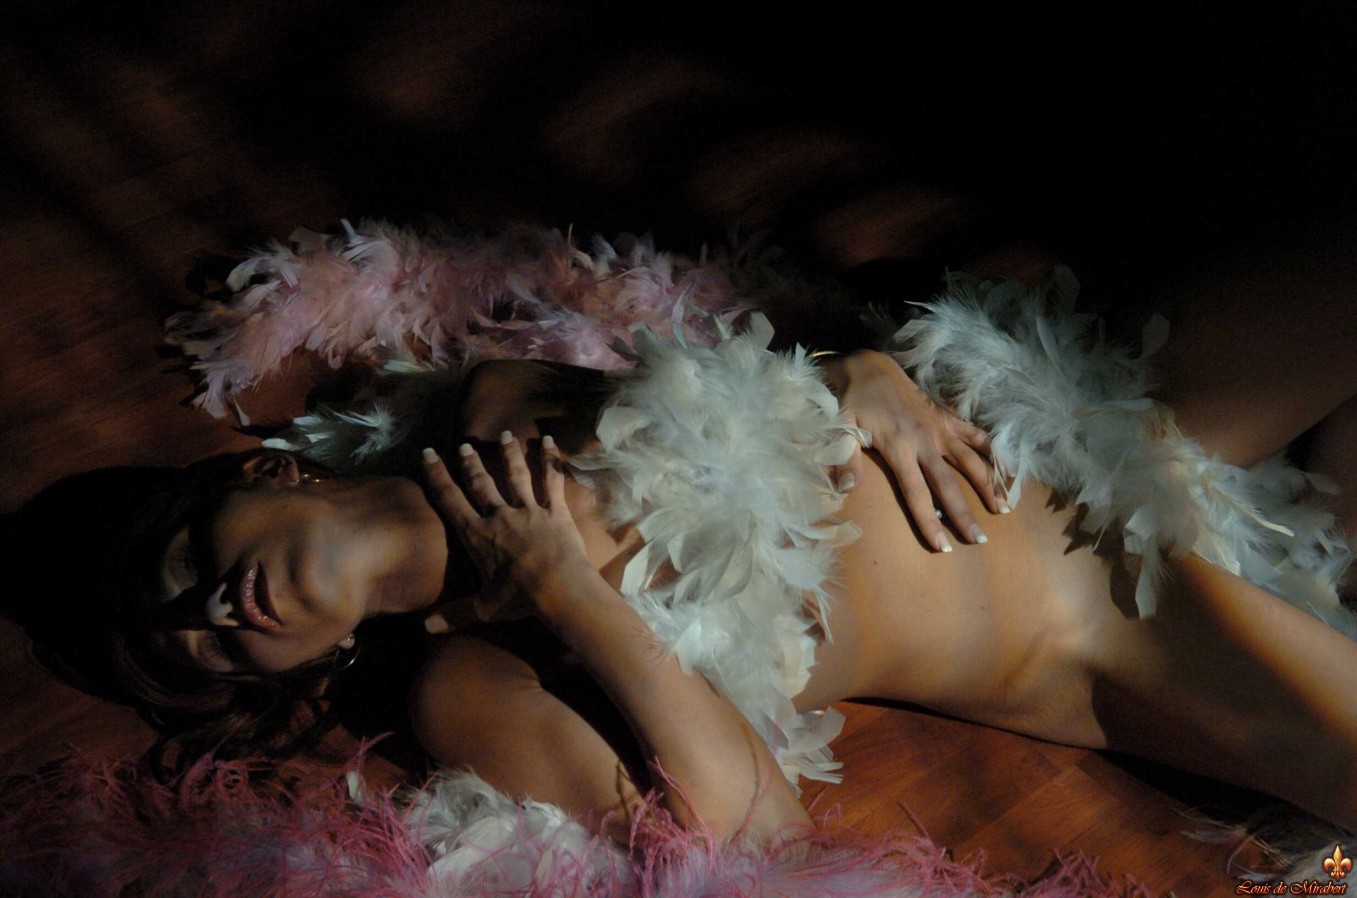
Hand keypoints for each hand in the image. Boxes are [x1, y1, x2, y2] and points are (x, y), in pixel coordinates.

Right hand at [420, 432, 590, 631]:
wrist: (559, 588)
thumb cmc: (519, 599)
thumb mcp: (483, 608)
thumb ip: (453, 614)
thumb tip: (425, 628)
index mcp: (478, 535)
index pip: (451, 501)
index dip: (437, 477)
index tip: (428, 455)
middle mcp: (500, 516)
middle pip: (481, 484)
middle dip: (471, 464)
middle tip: (464, 445)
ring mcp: (529, 510)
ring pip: (516, 475)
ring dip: (509, 454)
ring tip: (505, 434)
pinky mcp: (556, 511)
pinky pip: (552, 481)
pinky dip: (552, 461)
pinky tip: (551, 442)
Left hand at [823, 350, 1005, 551]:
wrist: (868, 365)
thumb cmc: (852, 401)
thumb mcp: (840, 428)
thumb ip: (844, 460)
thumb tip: (844, 491)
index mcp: (899, 448)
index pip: (917, 494)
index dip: (930, 522)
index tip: (944, 546)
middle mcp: (925, 441)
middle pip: (949, 484)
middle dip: (965, 514)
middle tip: (980, 540)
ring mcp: (940, 427)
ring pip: (971, 460)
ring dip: (988, 485)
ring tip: (1003, 509)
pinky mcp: (946, 416)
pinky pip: (975, 434)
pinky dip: (992, 450)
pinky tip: (1008, 467)